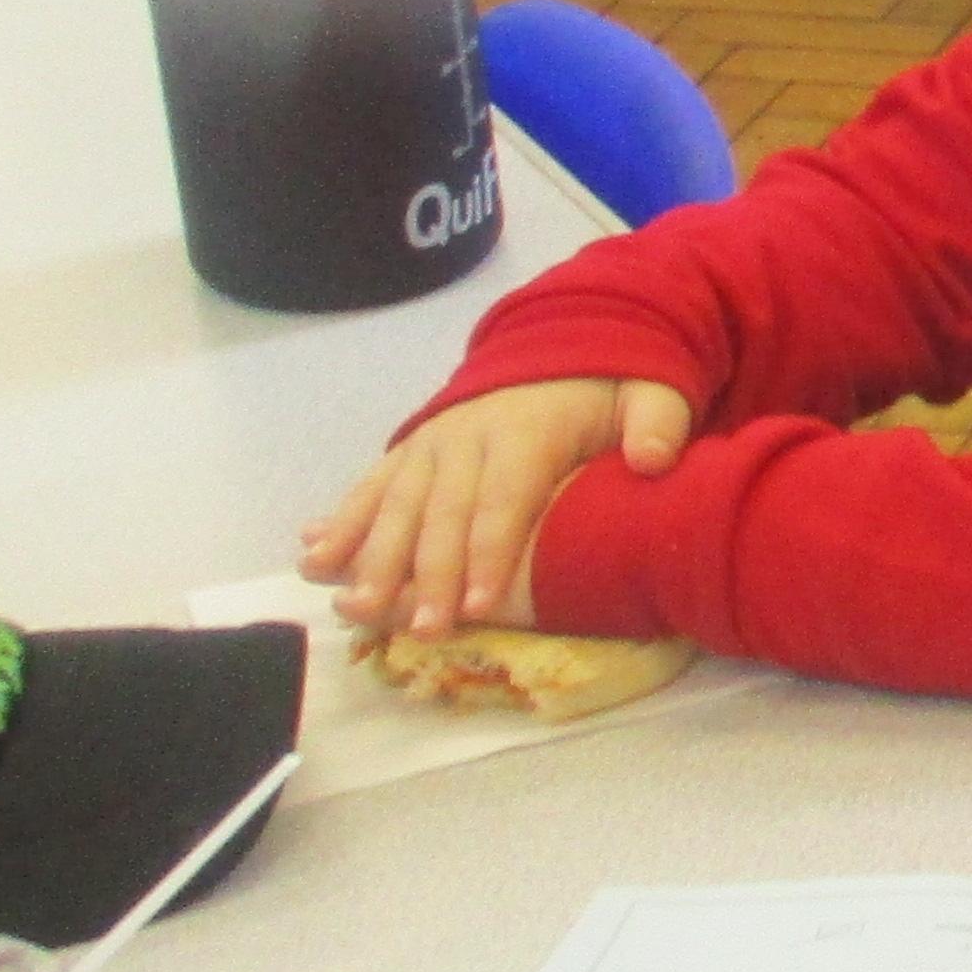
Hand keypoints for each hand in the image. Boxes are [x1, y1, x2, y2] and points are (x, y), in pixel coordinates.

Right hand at [300, 377, 697, 637]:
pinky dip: (340, 524)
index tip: (478, 606)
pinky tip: (314, 562)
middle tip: (423, 629)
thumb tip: (654, 460)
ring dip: (374, 560)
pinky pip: (370, 488)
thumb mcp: (650, 391)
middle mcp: (466, 436)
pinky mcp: (410, 451)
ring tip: (358, 609)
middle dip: (430, 574)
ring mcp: (431, 444)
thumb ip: (657, 423)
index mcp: (526, 431)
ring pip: (397, 505)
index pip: (503, 500)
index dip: (488, 553)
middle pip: (443, 513)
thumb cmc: (609, 388)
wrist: (558, 342)